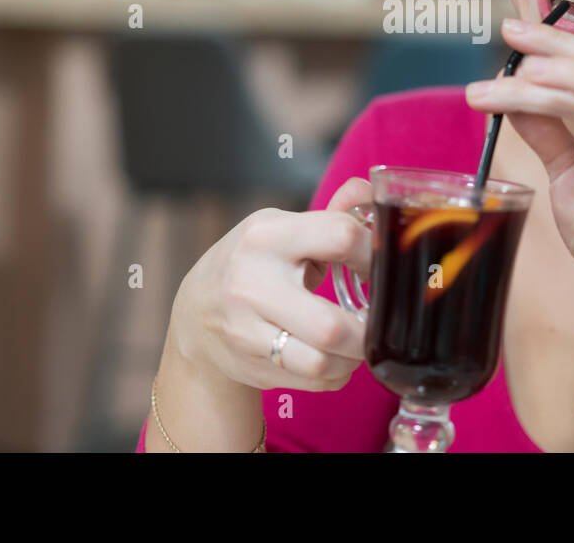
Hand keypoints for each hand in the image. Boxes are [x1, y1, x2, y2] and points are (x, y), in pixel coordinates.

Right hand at [167, 176, 375, 392]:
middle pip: (331, 325)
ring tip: (358, 341)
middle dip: (368, 328)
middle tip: (377, 318)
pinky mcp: (250, 366)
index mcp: (267, 236)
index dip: (373, 252)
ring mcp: (246, 331)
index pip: (340, 237)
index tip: (377, 265)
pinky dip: (337, 373)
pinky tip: (336, 357)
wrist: (196, 312)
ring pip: (322, 362)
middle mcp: (252, 284)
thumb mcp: (281, 228)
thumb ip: (330, 215)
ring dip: (354, 357)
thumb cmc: (252, 263)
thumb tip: (367, 191)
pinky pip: (314, 381)